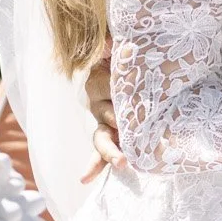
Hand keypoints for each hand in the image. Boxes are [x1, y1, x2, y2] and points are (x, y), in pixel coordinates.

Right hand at [80, 46, 126, 181]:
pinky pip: (99, 152)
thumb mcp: (124, 46)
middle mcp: (97, 100)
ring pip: (101, 137)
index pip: (107, 84)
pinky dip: (94, 165)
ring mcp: (102, 120)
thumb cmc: (132, 55)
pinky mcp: (110, 135)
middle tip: (126, 127)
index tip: (134, 88)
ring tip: (121, 162)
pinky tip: (84, 178)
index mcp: (99, 77)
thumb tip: (109, 41)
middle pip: (103, 112)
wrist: (137, 66)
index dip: (117, 88)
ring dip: (110, 151)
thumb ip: (114, 44)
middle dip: (115, 120)